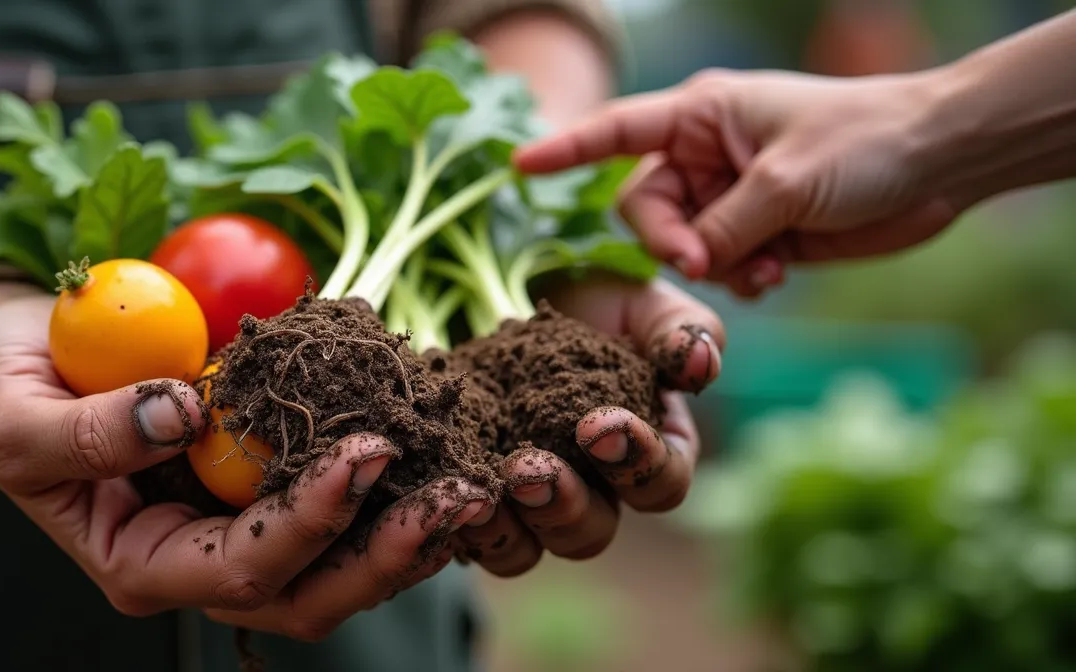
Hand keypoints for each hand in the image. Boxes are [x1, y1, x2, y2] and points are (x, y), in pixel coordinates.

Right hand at [0, 296, 490, 640]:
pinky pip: (341, 501)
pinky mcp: (267, 481)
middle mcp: (201, 559)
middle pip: (310, 592)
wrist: (21, 357)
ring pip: (339, 561)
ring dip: (408, 528)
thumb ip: (86, 432)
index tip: (365, 457)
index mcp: (140, 563)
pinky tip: (437, 442)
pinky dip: (393, 482)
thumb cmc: (3, 389)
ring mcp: (240, 523)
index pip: (239, 570)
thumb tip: (185, 412)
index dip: (307, 525)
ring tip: (472, 480)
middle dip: (387, 553)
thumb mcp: (11, 415)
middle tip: (458, 495)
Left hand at [453, 277, 723, 575]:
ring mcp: (531, 504)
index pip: (661, 482)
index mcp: (651, 453)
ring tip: (482, 492)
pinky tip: (445, 494)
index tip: (598, 425)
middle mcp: (594, 491)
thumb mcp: (644, 303)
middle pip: (591, 530)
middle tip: (529, 467)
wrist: (508, 287)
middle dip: (562, 503)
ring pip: (532, 546)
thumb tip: (701, 365)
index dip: (636, 462)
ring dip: (509, 526)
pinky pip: (473, 537)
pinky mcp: (478, 499)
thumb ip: (683, 331)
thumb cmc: (594, 300)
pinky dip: (461, 524)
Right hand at [514, 68, 961, 298]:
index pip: (617, 129)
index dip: (567, 149)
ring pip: (686, 245)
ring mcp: (732, 193)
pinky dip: (741, 276)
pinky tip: (778, 271)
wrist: (940, 161)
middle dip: (672, 241)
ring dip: (717, 264)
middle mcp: (707, 153)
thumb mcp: (783, 182)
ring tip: (766, 263)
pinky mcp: (761, 229)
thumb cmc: (865, 141)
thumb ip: (723, 227)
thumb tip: (690, 267)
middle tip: (708, 262)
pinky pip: (723, 265)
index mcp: (702, 114)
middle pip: (647, 208)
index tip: (520, 167)